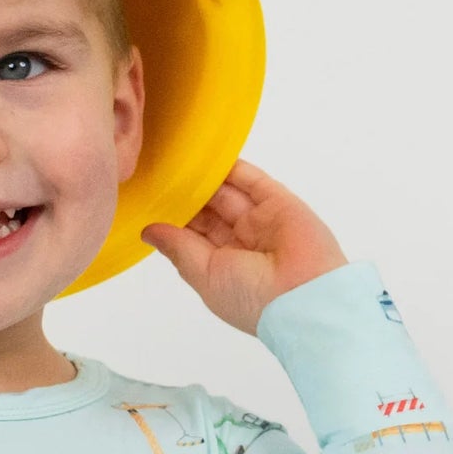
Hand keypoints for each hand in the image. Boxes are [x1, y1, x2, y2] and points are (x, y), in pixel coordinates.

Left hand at [140, 159, 348, 335]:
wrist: (303, 295)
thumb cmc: (250, 296)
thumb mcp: (204, 274)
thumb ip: (179, 247)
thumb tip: (149, 231)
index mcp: (223, 267)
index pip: (193, 236)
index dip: (174, 219)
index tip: (151, 202)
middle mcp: (242, 244)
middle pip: (209, 212)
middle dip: (187, 197)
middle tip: (162, 176)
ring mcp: (262, 222)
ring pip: (228, 194)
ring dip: (206, 180)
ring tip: (180, 162)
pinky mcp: (280, 203)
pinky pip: (253, 182)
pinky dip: (234, 169)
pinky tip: (210, 156)